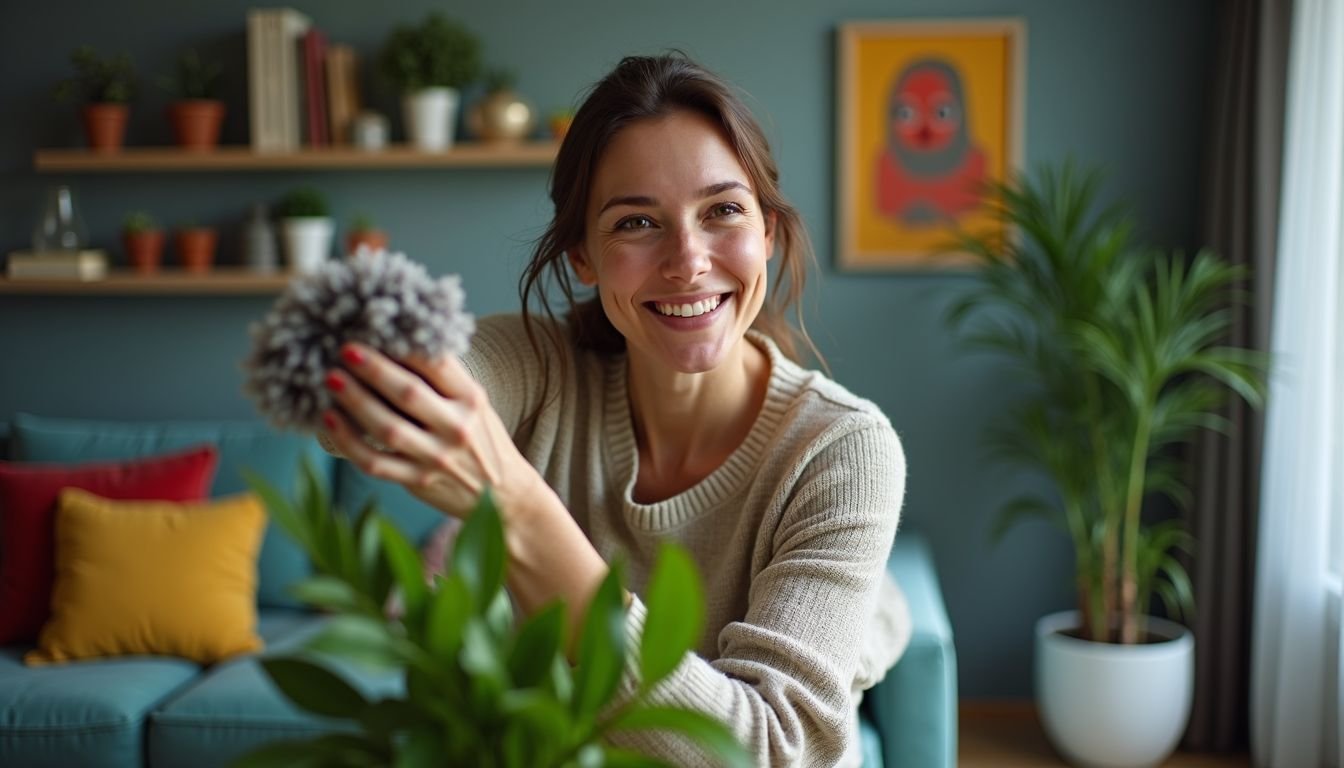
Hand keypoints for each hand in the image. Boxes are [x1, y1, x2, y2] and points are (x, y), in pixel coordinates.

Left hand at [320, 342, 544, 520]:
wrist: (503, 496)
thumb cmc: (482, 441)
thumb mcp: (476, 405)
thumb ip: (445, 381)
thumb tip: (397, 343)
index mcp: (472, 401)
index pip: (438, 365)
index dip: (406, 346)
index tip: (379, 330)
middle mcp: (456, 429)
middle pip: (408, 394)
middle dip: (373, 369)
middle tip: (346, 349)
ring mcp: (436, 458)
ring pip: (387, 427)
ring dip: (355, 401)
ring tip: (333, 379)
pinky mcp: (417, 481)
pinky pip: (375, 461)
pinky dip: (348, 441)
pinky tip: (330, 419)